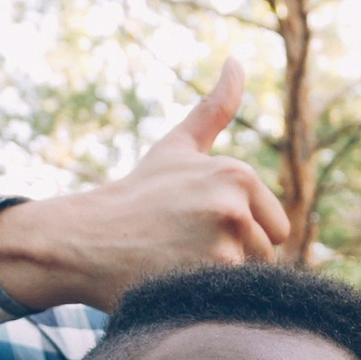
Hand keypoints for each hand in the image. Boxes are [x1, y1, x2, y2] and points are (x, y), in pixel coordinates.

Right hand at [0, 57, 293, 310]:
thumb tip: (237, 61)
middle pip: (265, 256)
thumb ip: (214, 109)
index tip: (199, 228)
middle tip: (183, 247)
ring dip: (218, 279)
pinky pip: (232, 298)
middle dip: (231, 259)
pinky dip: (208, 297)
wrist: (84, 239)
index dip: (241, 236)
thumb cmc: (136, 196)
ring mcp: (223, 241)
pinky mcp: (208, 276)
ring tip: (178, 262)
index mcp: (237, 173)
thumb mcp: (177, 147)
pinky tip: (175, 281)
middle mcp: (235, 204)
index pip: (276, 229)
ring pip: (249, 279)